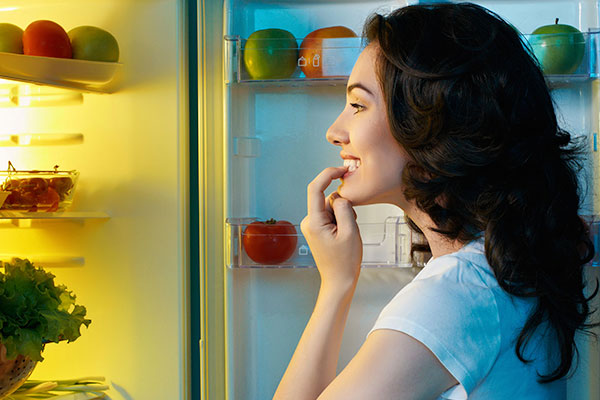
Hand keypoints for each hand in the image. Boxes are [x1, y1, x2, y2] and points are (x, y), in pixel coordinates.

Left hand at [301, 166, 362, 290]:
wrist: (339, 281)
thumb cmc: (345, 262)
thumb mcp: (350, 231)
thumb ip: (345, 208)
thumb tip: (340, 195)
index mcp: (313, 222)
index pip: (315, 188)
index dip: (328, 174)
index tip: (341, 170)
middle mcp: (308, 222)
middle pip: (327, 199)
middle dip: (343, 206)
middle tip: (351, 225)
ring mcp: (312, 226)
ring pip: (331, 207)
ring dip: (343, 215)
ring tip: (347, 235)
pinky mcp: (317, 229)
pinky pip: (331, 215)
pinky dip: (341, 220)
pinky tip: (344, 235)